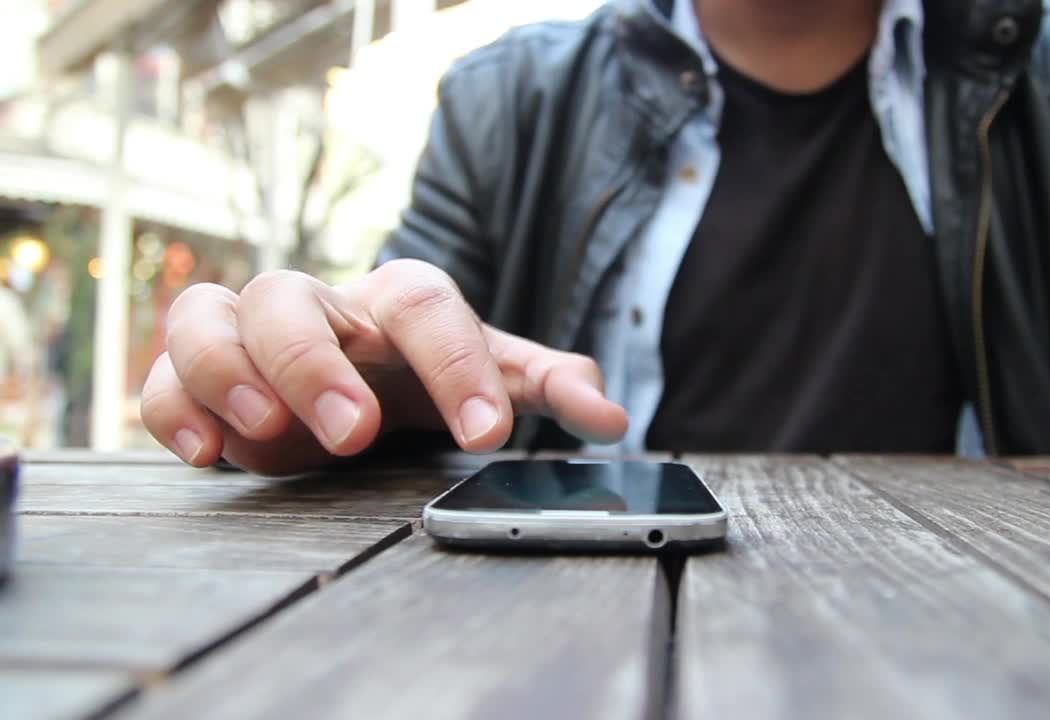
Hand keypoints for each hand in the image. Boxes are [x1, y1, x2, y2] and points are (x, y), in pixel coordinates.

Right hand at [141, 259, 628, 474]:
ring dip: (231, 371)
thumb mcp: (493, 378)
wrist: (357, 371)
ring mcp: (251, 334)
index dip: (456, 364)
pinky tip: (207, 454)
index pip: (424, 305)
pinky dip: (173, 407)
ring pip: (209, 316)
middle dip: (317, 364)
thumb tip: (611, 417)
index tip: (488, 434)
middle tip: (357, 434)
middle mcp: (321, 307)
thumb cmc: (425, 371)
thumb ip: (545, 387)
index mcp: (399, 303)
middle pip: (292, 298)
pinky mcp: (199, 376)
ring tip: (264, 435)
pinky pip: (163, 374)